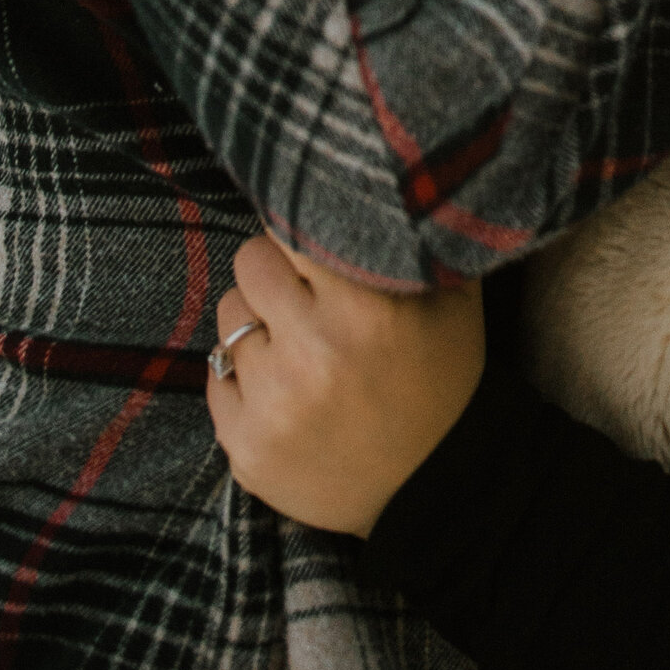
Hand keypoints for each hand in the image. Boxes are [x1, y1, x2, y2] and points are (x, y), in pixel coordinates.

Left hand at [206, 234, 485, 536]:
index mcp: (365, 311)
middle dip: (274, 273)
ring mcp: (273, 406)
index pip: (290, 229)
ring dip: (258, 324)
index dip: (301, 231)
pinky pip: (215, 377)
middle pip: (248, 265)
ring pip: (228, 319)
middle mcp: (312, 355)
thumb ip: (416, 239)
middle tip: (304, 294)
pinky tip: (285, 391)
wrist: (433, 493)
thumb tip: (385, 175)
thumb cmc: (443, 381)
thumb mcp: (453, 300)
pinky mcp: (245, 448)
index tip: (314, 244)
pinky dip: (243, 378)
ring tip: (299, 347)